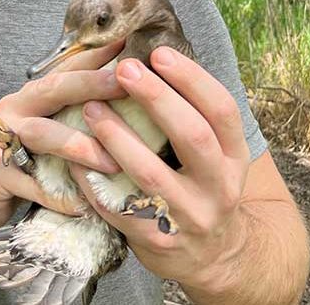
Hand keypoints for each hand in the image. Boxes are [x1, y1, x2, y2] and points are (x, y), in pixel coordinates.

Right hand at [0, 40, 126, 236]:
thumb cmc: (18, 161)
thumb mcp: (47, 132)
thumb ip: (75, 117)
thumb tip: (128, 104)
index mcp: (32, 95)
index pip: (66, 67)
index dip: (95, 54)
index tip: (125, 40)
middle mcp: (15, 107)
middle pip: (54, 89)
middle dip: (91, 84)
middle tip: (124, 85)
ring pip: (42, 134)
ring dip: (79, 146)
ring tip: (112, 162)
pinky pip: (30, 184)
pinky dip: (57, 196)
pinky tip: (81, 206)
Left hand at [70, 47, 250, 290]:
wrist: (211, 257)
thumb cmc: (199, 185)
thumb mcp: (214, 153)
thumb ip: (191, 114)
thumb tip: (152, 59)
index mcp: (234, 156)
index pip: (222, 110)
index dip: (192, 79)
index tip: (159, 52)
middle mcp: (220, 186)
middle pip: (192, 136)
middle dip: (156, 98)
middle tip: (124, 68)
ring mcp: (189, 217)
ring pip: (150, 173)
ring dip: (117, 136)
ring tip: (91, 107)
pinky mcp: (157, 240)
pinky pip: (120, 206)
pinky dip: (94, 179)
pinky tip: (74, 156)